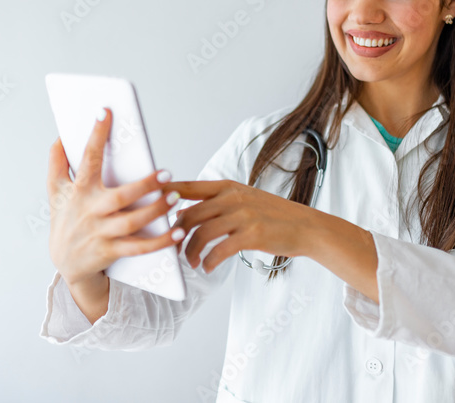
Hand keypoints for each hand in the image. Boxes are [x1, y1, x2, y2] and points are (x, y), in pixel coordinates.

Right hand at [46, 107, 185, 288]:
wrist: (66, 264)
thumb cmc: (66, 220)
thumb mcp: (56, 192)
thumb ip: (57, 163)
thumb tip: (60, 135)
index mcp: (80, 191)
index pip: (88, 159)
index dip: (96, 136)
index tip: (106, 112)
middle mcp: (90, 211)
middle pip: (119, 197)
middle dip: (143, 185)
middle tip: (166, 173)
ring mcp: (100, 233)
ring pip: (131, 222)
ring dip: (155, 211)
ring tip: (175, 197)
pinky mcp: (111, 252)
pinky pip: (139, 248)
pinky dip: (160, 241)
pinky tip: (177, 231)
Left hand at [162, 179, 314, 273]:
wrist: (306, 227)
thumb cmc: (273, 216)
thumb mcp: (244, 199)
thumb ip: (216, 203)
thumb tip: (184, 212)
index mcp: (227, 187)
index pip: (187, 187)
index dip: (164, 194)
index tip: (148, 204)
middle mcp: (232, 197)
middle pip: (189, 214)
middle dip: (175, 235)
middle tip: (172, 249)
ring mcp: (242, 215)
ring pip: (200, 234)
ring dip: (190, 252)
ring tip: (190, 262)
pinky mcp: (252, 235)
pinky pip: (218, 250)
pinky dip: (208, 261)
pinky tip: (207, 267)